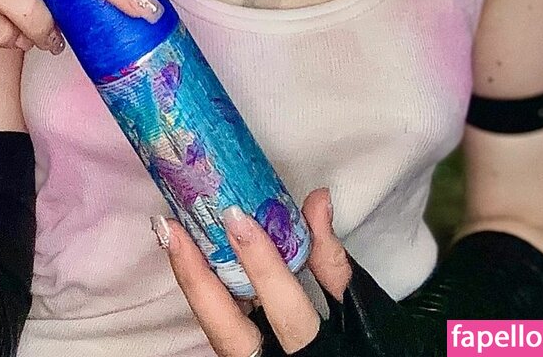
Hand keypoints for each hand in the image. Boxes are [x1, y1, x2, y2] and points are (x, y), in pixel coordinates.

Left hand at [160, 188, 353, 355]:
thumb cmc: (370, 346)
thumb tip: (317, 200)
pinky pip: (219, 327)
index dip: (261, 263)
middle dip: (197, 278)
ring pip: (215, 331)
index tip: (237, 216)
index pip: (284, 307)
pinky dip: (205, 292)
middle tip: (172, 228)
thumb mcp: (361, 308)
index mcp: (315, 353)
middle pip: (228, 329)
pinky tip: (192, 260)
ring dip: (192, 282)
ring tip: (172, 235)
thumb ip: (333, 260)